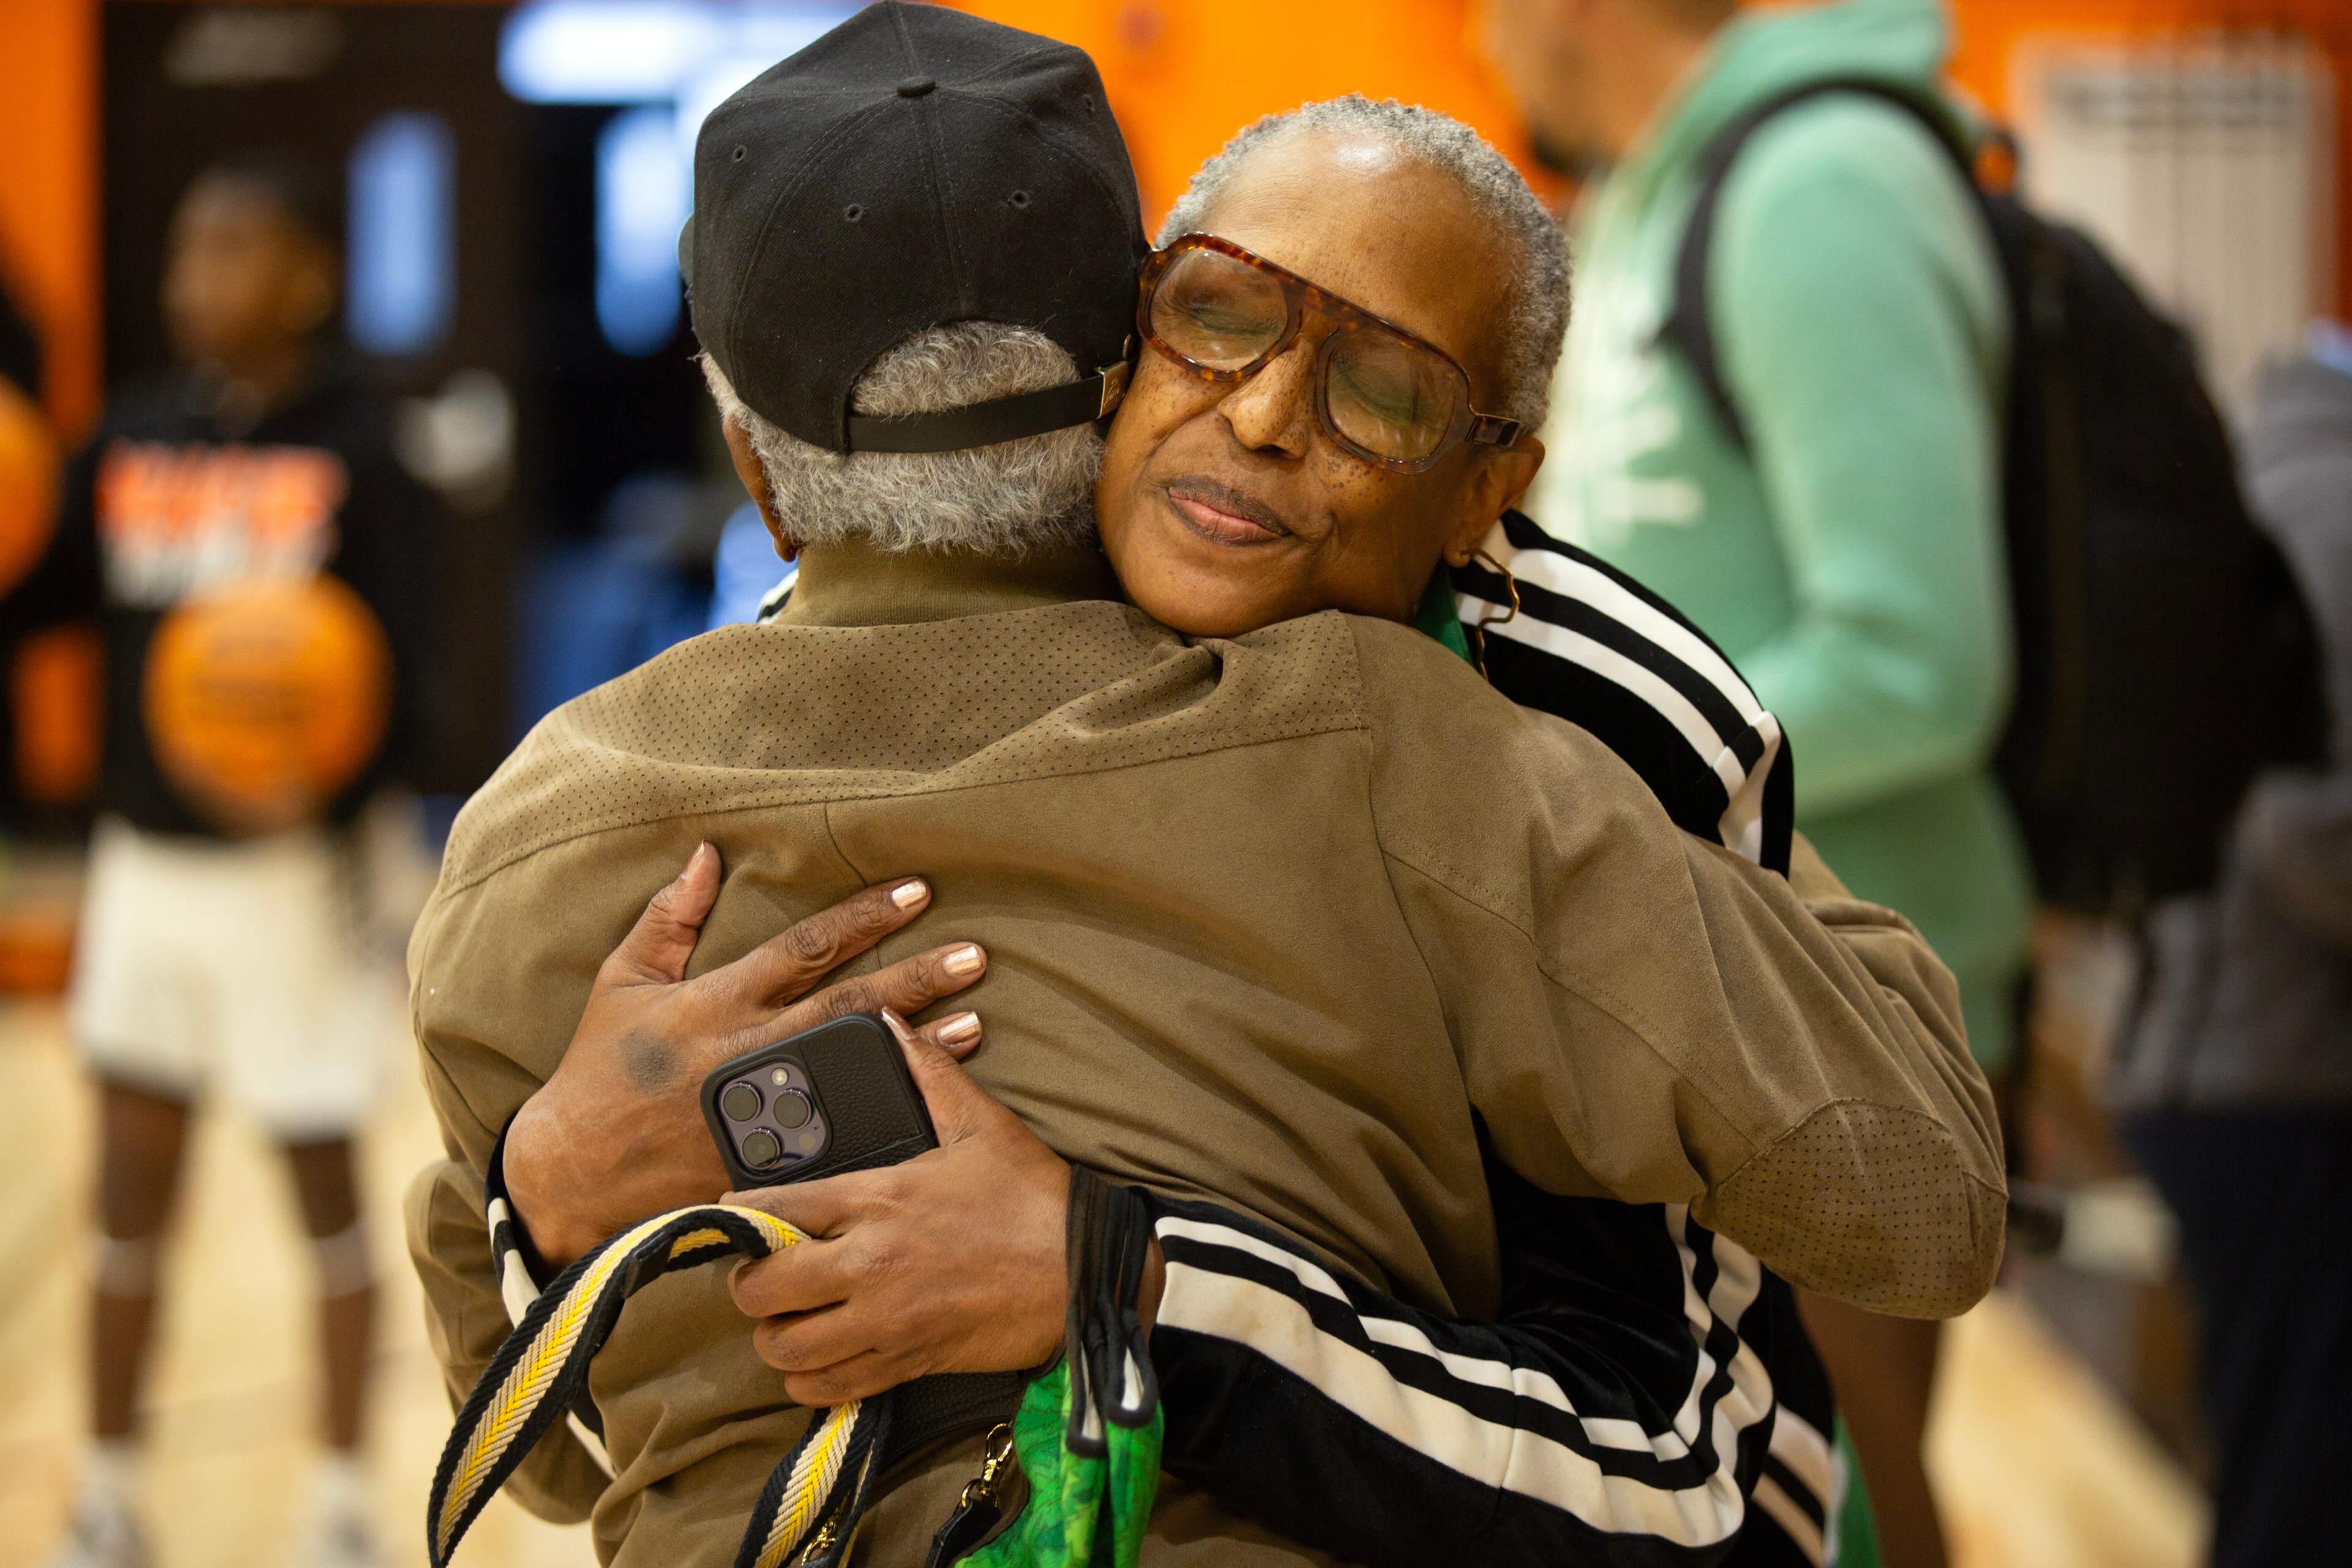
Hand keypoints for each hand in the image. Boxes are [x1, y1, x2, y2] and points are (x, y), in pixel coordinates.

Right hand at [504, 844, 988, 1266]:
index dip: (863, 916)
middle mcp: (745, 1053)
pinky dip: (886, 1120)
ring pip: (856, 1071)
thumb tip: (706, 855)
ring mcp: (761, 1112)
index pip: (804, 946)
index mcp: (715, 1002)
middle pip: (847, 1006)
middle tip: (974, 956)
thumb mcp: (622, 983)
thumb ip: (667, 919)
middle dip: (914, 978)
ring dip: (920, 1049)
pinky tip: (933, 1107)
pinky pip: (839, 1139)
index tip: (916, 892)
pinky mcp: (765, 1163)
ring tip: (976, 1025)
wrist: (568, 1172)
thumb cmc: (598, 1072)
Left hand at [726, 1012, 1164, 1405]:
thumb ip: (928, 1071)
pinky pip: (826, 1388)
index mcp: (878, 1198)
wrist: (1083, 1272)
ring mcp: (883, 1320)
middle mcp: (868, 1263)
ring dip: (774, 1334)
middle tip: (762, 1268)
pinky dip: (810, 1379)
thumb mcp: (982, 1124)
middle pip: (762, 1287)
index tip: (739, 1212)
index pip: (773, 1208)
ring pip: (784, 1347)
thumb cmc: (1033, 1198)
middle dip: (749, 1280)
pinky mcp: (904, 1362)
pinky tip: (819, 1357)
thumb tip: (891, 1021)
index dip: (741, 1211)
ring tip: (788, 1315)